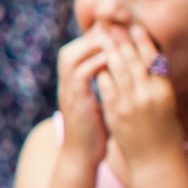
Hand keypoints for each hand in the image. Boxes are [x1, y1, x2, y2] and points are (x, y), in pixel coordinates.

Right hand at [53, 30, 110, 169]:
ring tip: (111, 41)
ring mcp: (69, 93)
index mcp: (72, 84)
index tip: (112, 33)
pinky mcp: (76, 102)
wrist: (84, 154)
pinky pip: (80, 76)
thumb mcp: (98, 103)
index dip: (91, 41)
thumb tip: (120, 73)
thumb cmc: (96, 129)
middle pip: (69, 51)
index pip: (75, 53)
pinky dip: (94, 64)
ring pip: (71, 59)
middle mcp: (66, 86)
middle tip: (111, 32)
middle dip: (90, 39)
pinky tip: (110, 60)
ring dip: (91, 47)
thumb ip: (104, 86)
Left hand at [91, 23, 185, 181]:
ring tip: (104, 39)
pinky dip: (102, 74)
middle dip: (123, 42)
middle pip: (134, 62)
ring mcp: (130, 104)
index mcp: (165, 92)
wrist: (155, 160)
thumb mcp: (168, 106)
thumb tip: (150, 64)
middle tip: (114, 27)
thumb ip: (157, 86)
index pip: (153, 61)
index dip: (143, 43)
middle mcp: (149, 95)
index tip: (135, 28)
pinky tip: (96, 63)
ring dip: (110, 53)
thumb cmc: (166, 133)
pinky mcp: (115, 114)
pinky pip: (106, 88)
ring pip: (118, 72)